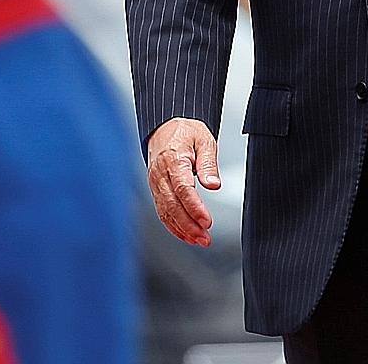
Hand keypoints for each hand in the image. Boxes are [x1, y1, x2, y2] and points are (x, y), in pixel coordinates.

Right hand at [145, 118, 220, 246]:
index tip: (207, 221)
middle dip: (188, 224)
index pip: (182, 188)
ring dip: (182, 229)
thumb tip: (213, 185)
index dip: (194, 207)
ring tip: (199, 240)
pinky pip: (162, 211)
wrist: (165, 126)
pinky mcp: (155, 189)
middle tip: (205, 237)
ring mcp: (155, 182)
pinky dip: (173, 226)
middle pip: (171, 204)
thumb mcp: (204, 140)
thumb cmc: (185, 132)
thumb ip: (208, 164)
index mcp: (172, 158)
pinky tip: (186, 235)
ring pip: (165, 211)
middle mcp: (160, 173)